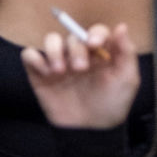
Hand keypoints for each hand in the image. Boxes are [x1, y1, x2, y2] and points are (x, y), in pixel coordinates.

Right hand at [22, 25, 141, 130]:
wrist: (88, 130)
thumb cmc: (110, 105)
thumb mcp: (126, 80)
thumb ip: (126, 53)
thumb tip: (121, 26)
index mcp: (100, 54)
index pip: (96, 31)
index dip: (94, 33)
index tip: (94, 44)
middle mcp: (79, 55)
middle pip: (72, 36)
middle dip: (76, 50)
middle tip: (80, 69)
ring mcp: (58, 63)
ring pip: (50, 40)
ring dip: (53, 50)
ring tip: (59, 70)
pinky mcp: (39, 73)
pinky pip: (30, 55)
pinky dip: (35, 59)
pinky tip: (46, 73)